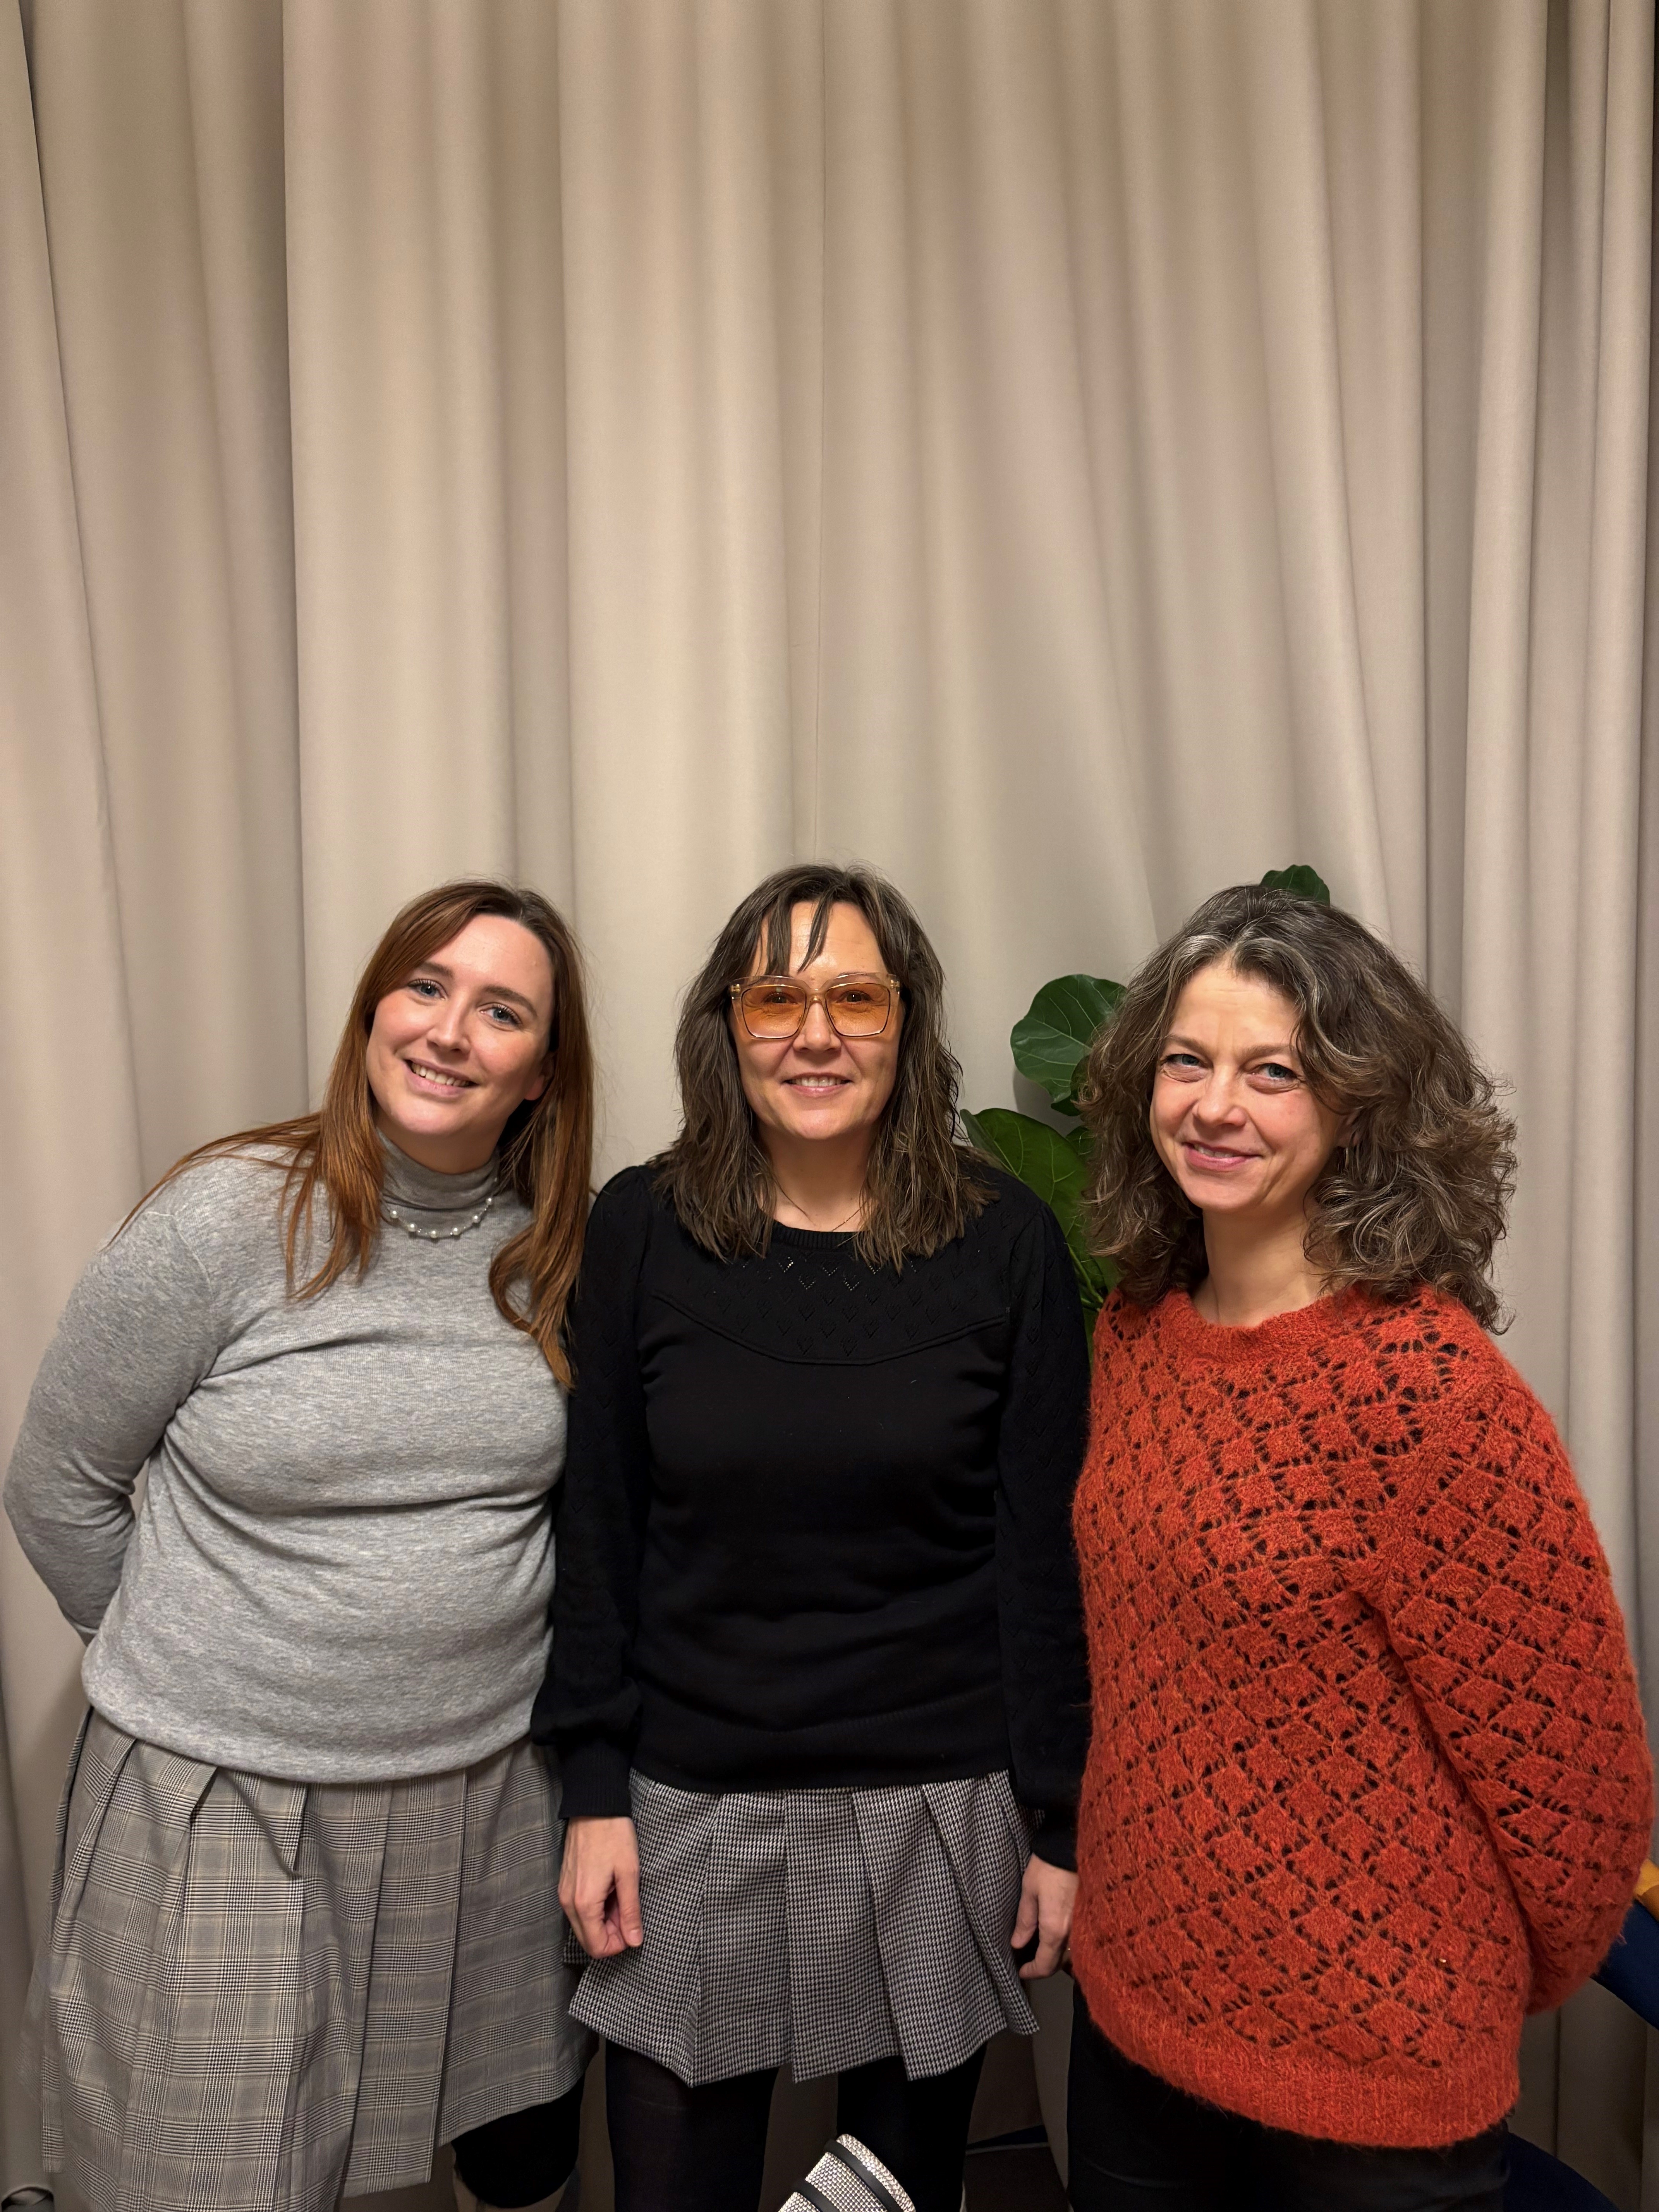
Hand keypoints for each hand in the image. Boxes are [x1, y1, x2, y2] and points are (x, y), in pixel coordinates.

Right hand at [559, 1815, 643, 1957]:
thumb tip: (635, 1941)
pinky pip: (579, 1910)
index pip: (597, 1947)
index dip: (618, 1944)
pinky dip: (596, 1909)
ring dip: (604, 1921)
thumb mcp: (629, 1873)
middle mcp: (568, 1902)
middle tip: (629, 1911)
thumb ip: (630, 1911)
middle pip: (588, 1939)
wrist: (594, 1805)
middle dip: (611, 1934)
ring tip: (621, 1896)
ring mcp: (564, 1892)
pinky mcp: (565, 1884)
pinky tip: (610, 1890)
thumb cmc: (614, 1835)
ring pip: (583, 1925)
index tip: (633, 1926)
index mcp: (584, 1903)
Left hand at [1012, 1852, 1076, 1980]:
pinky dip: (1068, 1945)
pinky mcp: (1092, 1916)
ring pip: (1072, 1954)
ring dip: (1057, 1957)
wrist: (1074, 1847)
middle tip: (1029, 1961)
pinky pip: (1080, 1940)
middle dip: (1044, 1967)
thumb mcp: (1029, 1890)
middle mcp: (1073, 1933)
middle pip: (1060, 1963)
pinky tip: (1058, 1936)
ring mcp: (1085, 1926)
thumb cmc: (1049, 1866)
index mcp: (1055, 1930)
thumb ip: (1025, 1920)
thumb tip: (1017, 1944)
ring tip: (1042, 1949)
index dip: (1032, 1972)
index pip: (1045, 1965)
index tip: (1021, 1971)